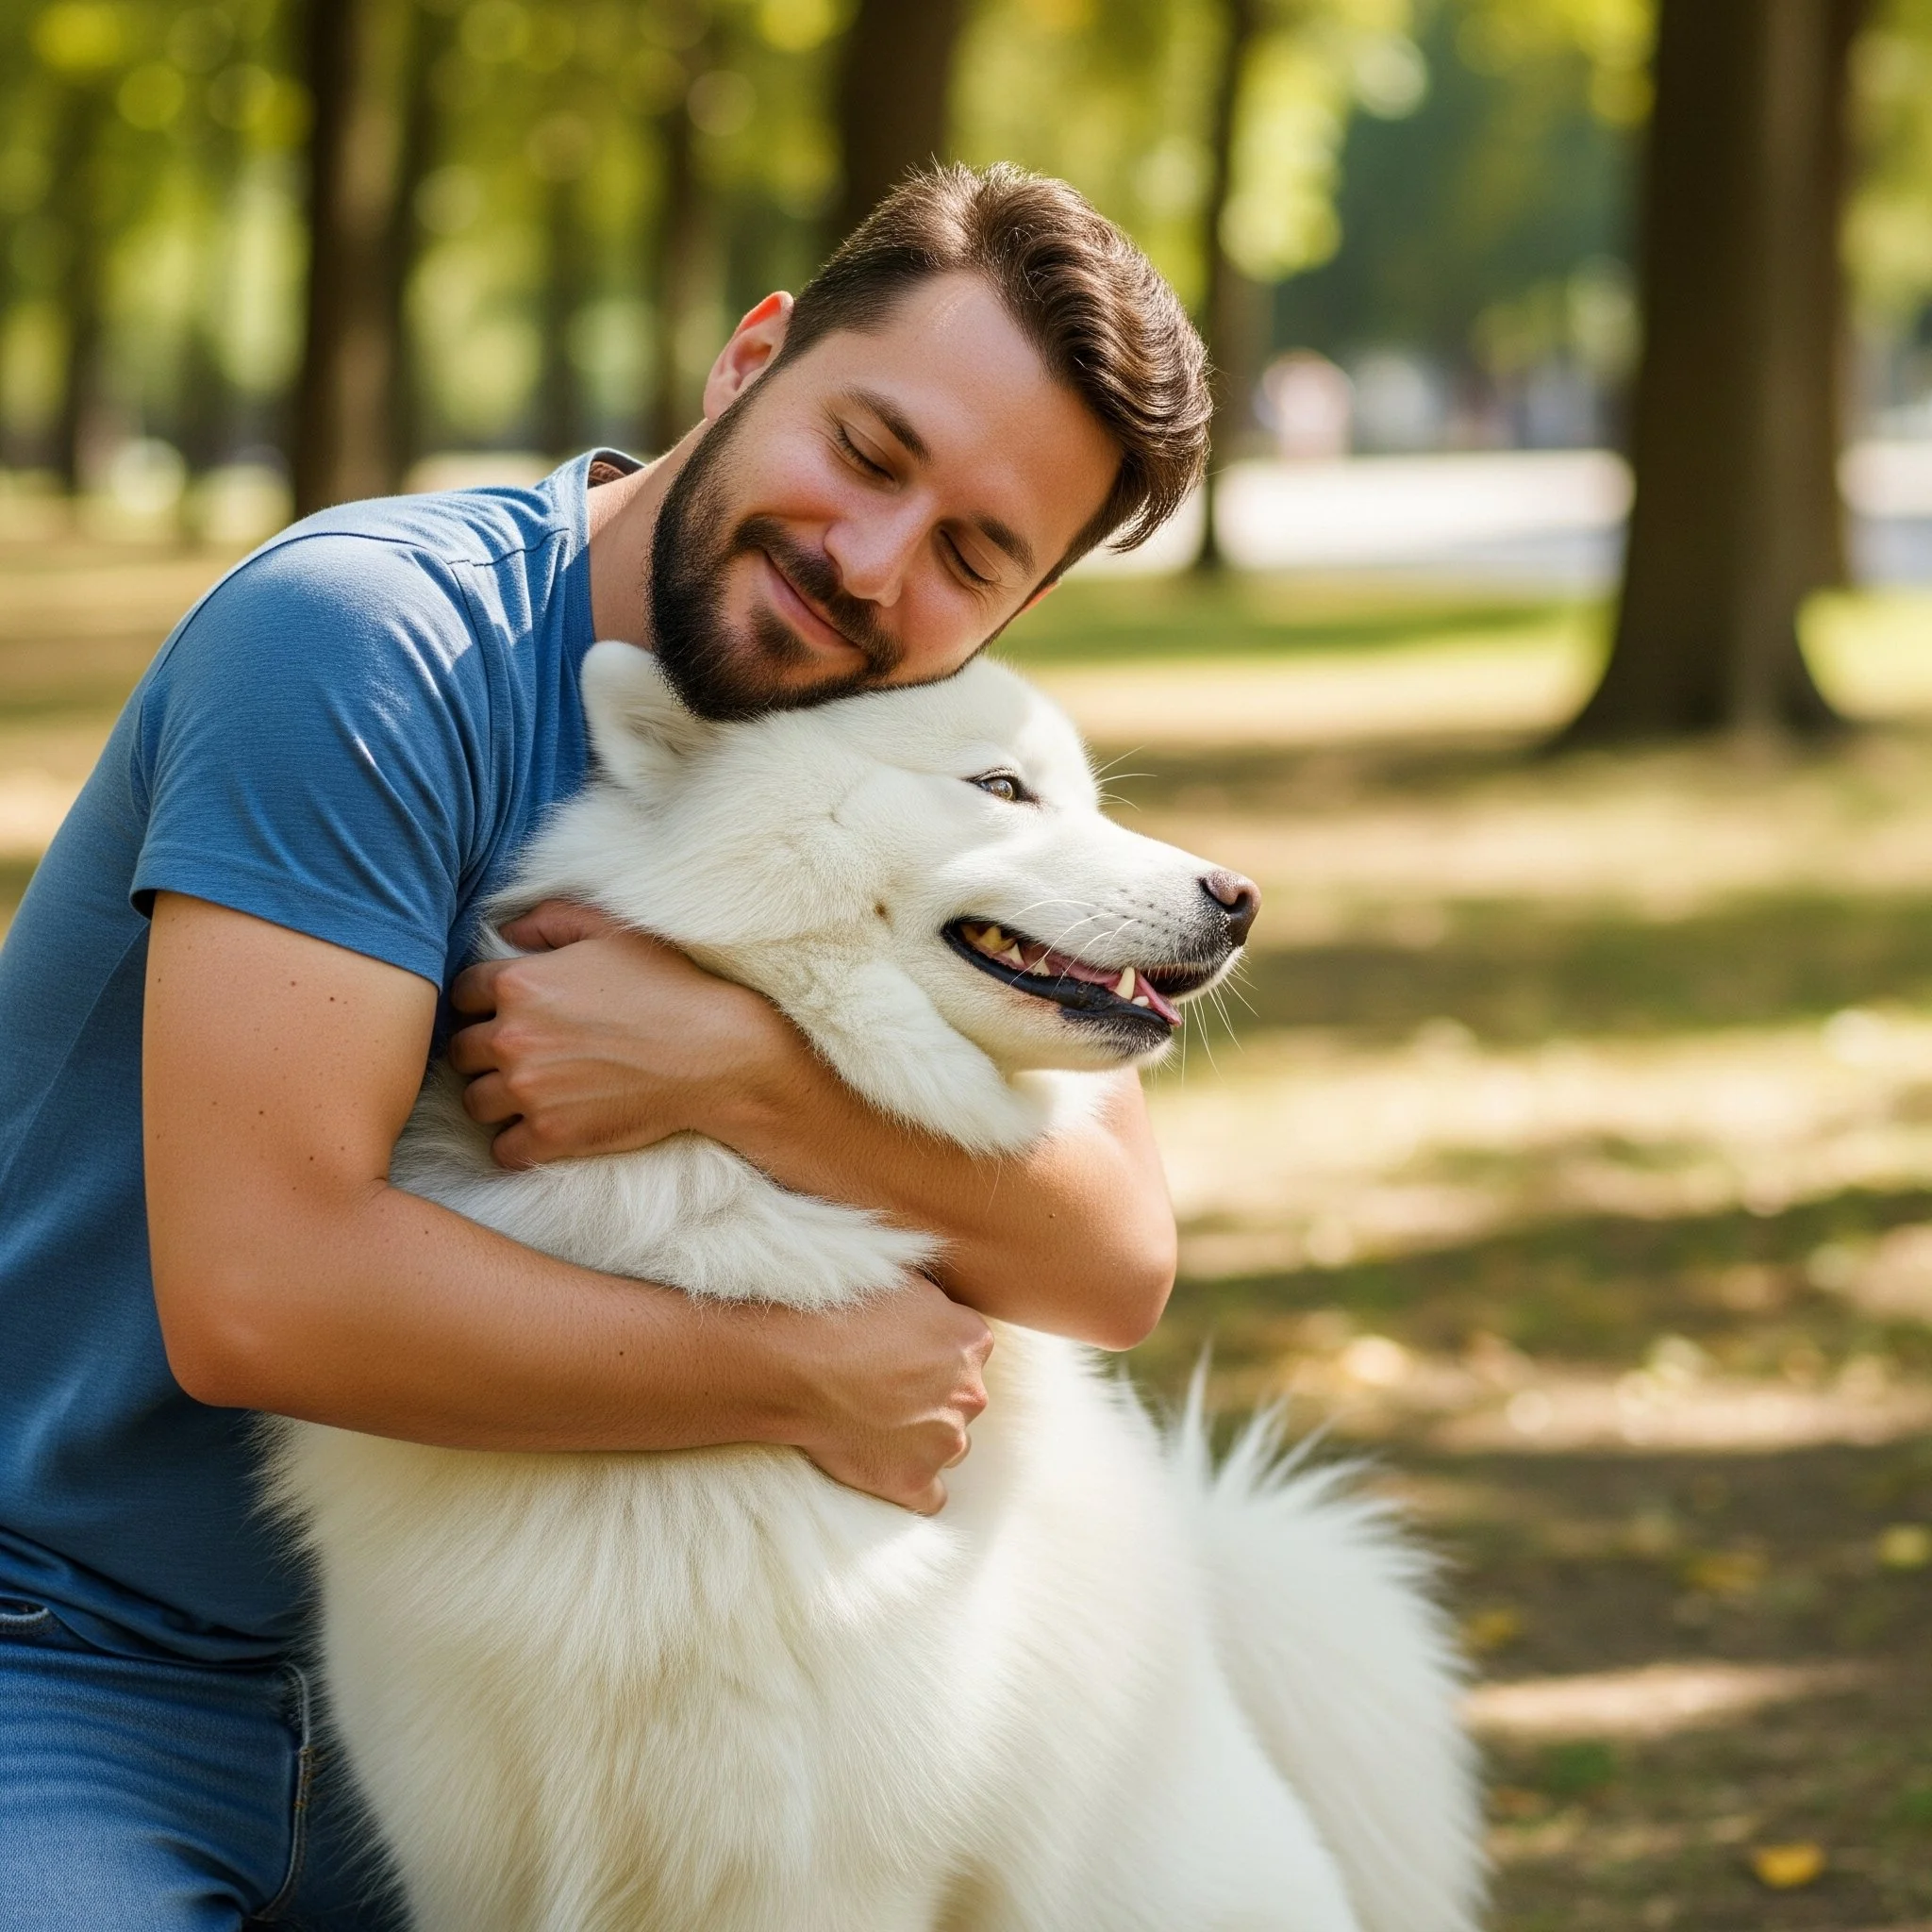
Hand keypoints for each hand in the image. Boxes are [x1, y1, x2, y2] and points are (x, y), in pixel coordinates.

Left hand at [448, 901, 795, 1168]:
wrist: (716, 1054)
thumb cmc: (669, 986)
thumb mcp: (613, 931)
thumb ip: (552, 920)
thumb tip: (509, 930)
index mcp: (519, 983)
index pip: (461, 994)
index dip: (481, 1002)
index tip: (504, 1012)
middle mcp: (512, 1038)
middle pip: (461, 1051)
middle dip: (485, 1051)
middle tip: (522, 1053)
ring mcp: (529, 1091)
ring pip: (475, 1102)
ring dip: (497, 1097)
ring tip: (531, 1091)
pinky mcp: (551, 1136)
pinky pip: (503, 1150)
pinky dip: (518, 1143)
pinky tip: (543, 1128)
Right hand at [770, 1278, 993, 1514]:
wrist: (797, 1363)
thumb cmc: (841, 1312)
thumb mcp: (901, 1282)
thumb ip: (933, 1303)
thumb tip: (938, 1310)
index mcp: (972, 1342)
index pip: (969, 1353)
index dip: (934, 1356)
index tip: (904, 1358)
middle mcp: (971, 1393)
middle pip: (962, 1400)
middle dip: (932, 1397)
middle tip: (884, 1390)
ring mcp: (945, 1441)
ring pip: (949, 1444)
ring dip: (923, 1439)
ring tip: (876, 1425)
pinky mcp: (914, 1480)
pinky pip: (929, 1498)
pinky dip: (910, 1485)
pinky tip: (884, 1468)